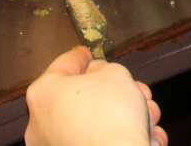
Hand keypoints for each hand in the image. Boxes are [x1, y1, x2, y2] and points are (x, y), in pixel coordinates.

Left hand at [24, 47, 166, 145]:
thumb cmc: (111, 118)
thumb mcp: (114, 74)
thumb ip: (104, 69)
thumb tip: (100, 76)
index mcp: (43, 94)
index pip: (64, 65)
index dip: (81, 57)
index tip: (88, 54)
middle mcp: (42, 123)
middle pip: (83, 98)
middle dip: (115, 93)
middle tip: (135, 90)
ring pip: (96, 123)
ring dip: (126, 117)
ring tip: (148, 115)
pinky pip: (101, 144)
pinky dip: (123, 140)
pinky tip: (147, 137)